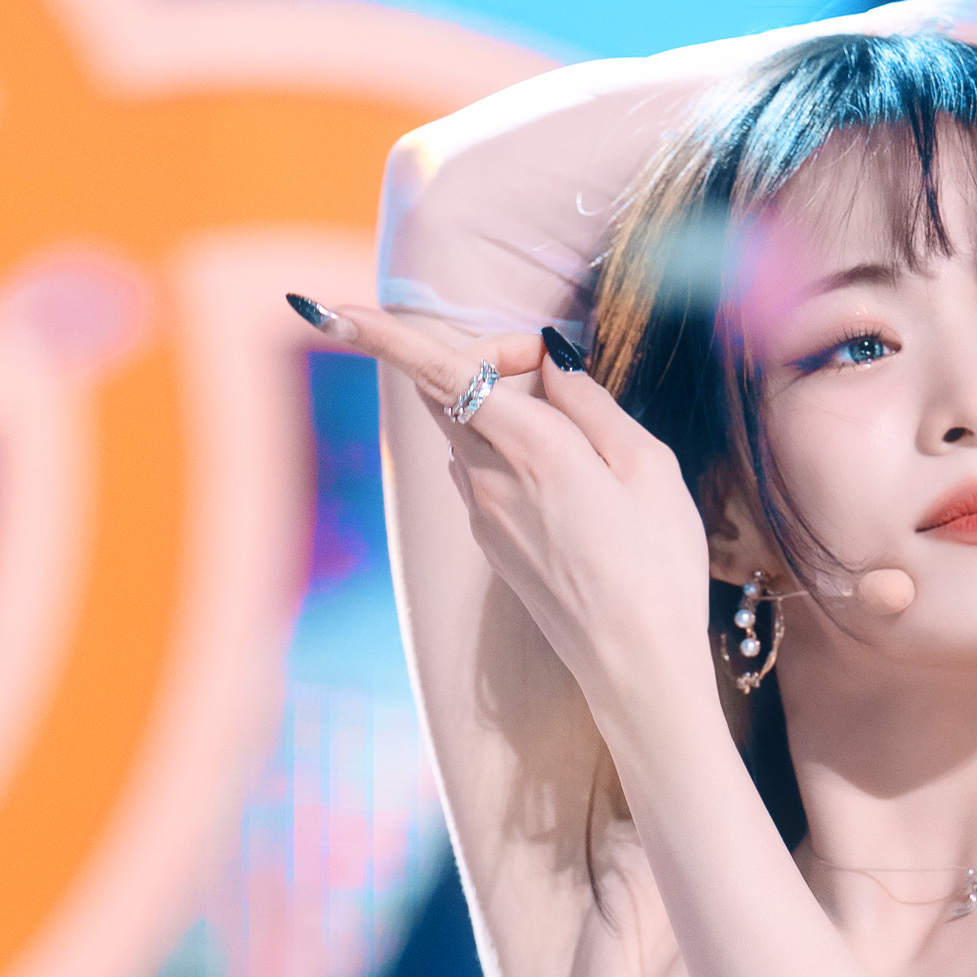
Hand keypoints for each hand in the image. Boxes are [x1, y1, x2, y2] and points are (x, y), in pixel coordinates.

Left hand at [286, 301, 717, 744]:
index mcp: (533, 447)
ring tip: (578, 437)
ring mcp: (482, 514)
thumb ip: (590, 403)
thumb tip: (549, 363)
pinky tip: (568, 483)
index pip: (437, 370)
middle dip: (486, 355)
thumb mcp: (648, 467)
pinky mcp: (489, 542)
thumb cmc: (656, 566)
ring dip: (501, 405)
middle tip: (553, 368)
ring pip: (464, 428)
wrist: (636, 667)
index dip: (377, 332)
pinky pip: (481, 470)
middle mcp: (490, 478)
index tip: (319, 308)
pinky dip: (509, 449)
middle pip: (448, 387)